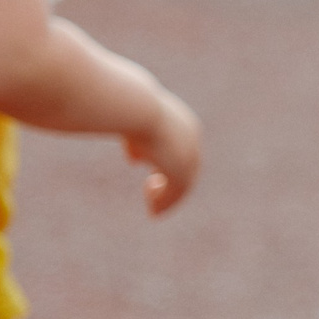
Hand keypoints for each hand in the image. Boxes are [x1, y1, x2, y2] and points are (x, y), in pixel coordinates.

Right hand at [126, 89, 201, 215]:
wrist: (134, 106)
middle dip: (170, 184)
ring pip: (184, 183)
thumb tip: (136, 157)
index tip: (153, 177)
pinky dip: (166, 203)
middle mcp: (191, 140)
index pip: (182, 151)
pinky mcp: (180, 168)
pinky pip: (177, 192)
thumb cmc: (127, 108)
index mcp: (184, 125)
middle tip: (152, 192)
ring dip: (169, 198)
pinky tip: (154, 212)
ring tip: (154, 209)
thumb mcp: (131, 124)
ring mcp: (188, 154)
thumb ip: (136, 140)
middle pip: (187, 169)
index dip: (169, 166)